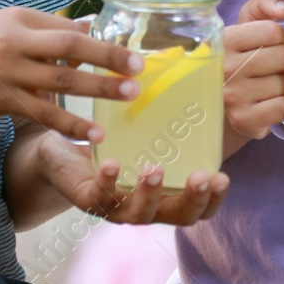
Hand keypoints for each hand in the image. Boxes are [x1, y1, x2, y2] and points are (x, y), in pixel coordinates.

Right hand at [0, 7, 141, 141]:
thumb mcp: (3, 25)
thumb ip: (44, 27)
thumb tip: (88, 28)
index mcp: (17, 19)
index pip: (66, 28)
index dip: (100, 41)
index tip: (130, 52)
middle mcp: (14, 42)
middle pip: (69, 48)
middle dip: (108, 58)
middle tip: (139, 68)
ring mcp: (7, 73)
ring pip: (61, 82)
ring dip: (97, 90)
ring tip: (128, 95)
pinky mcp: (1, 101)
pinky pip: (42, 114)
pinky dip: (70, 124)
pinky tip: (94, 135)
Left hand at [34, 128, 228, 224]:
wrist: (61, 154)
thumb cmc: (111, 143)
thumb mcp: (141, 132)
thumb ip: (163, 113)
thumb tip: (187, 67)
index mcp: (165, 194)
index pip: (198, 207)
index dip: (213, 198)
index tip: (222, 177)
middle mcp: (145, 207)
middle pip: (178, 216)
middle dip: (192, 199)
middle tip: (200, 177)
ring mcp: (116, 207)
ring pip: (140, 212)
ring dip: (150, 193)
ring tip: (155, 169)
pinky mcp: (88, 199)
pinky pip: (99, 197)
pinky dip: (108, 181)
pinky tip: (112, 164)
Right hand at [223, 0, 283, 141]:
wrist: (227, 97)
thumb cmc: (243, 52)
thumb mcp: (249, 18)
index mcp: (223, 39)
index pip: (271, 31)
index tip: (279, 44)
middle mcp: (223, 68)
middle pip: (282, 57)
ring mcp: (232, 96)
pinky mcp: (244, 119)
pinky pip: (283, 106)